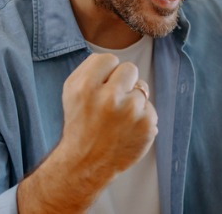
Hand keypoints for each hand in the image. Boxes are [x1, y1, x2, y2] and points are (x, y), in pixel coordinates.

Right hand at [58, 53, 157, 177]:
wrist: (87, 163)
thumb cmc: (80, 124)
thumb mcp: (71, 92)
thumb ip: (90, 69)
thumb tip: (114, 61)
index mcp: (86, 87)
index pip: (109, 59)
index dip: (106, 72)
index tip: (101, 86)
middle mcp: (110, 98)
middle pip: (130, 68)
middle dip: (123, 82)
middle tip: (112, 101)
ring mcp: (131, 112)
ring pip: (142, 89)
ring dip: (133, 100)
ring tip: (118, 119)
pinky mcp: (147, 125)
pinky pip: (150, 108)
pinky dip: (141, 117)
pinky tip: (127, 130)